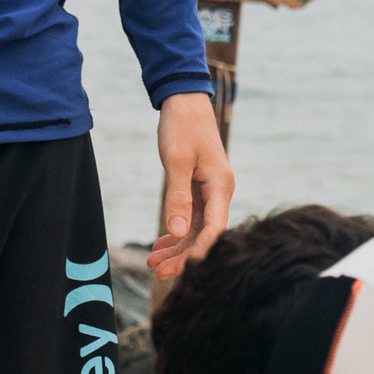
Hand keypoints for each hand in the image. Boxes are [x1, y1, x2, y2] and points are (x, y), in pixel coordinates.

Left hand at [150, 91, 232, 278]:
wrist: (184, 101)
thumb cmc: (182, 127)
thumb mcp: (176, 161)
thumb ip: (177, 198)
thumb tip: (178, 233)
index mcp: (220, 185)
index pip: (215, 229)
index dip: (200, 251)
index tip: (183, 269)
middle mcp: (219, 192)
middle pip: (205, 233)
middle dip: (183, 255)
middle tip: (158, 272)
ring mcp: (210, 191)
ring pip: (196, 228)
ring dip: (176, 246)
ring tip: (153, 262)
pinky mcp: (199, 189)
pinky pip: (190, 217)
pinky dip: (176, 232)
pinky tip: (161, 245)